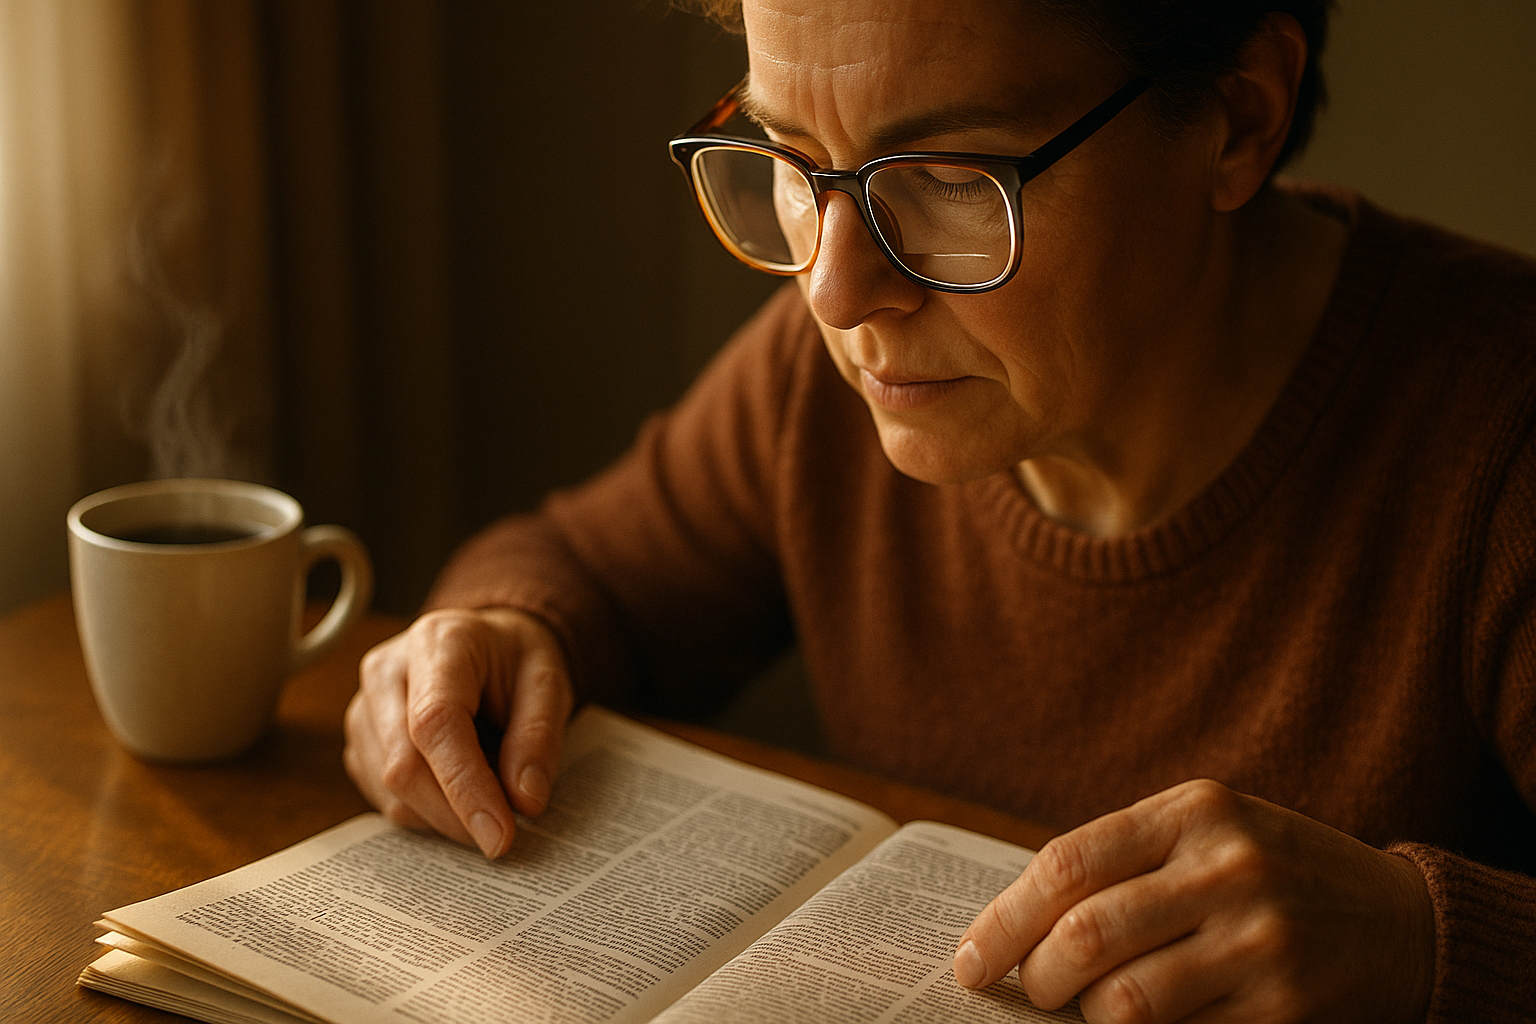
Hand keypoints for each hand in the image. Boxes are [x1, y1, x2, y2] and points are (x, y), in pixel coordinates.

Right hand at [343, 607, 572, 858]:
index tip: (500, 835)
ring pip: (390, 792)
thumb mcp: (549, 682)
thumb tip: (524, 801)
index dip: (465, 787)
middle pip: (403, 765)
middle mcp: (385, 672)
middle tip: (506, 832)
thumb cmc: (516, 660)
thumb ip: (539, 737)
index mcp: (437, 644)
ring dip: (444, 816)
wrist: (487, 645)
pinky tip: (458, 790)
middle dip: (457, 815)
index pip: (435, 724)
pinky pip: (385, 800)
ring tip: (487, 789)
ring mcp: (364, 709)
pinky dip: (428, 813)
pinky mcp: (360, 742)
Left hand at [954, 780, 1435, 1023]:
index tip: (969, 961)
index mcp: (1193, 811)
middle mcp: (1227, 867)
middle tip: (1027, 994)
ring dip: (1083, 1019)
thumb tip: (1015, 928)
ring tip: (1082, 1014)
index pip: (1067, 864)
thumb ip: (1124, 864)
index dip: (1004, 920)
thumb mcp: (1207, 834)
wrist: (1403, 921)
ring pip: (1124, 1001)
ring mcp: (1260, 940)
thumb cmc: (1272, 873)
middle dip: (1035, 979)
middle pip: (1084, 936)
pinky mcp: (1286, 1007)